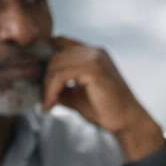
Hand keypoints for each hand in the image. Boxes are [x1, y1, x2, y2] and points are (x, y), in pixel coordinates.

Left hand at [41, 36, 163, 155]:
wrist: (127, 122)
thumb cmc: (106, 110)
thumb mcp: (76, 95)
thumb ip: (60, 85)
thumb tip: (37, 85)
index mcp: (92, 53)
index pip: (60, 43)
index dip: (47, 58)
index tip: (39, 80)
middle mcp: (94, 50)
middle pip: (54, 53)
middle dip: (44, 75)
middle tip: (42, 98)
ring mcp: (95, 56)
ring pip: (55, 63)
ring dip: (46, 85)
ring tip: (47, 104)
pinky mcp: (93, 68)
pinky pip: (61, 74)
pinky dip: (51, 90)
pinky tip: (51, 104)